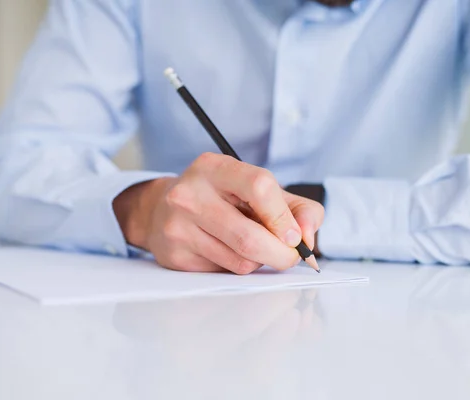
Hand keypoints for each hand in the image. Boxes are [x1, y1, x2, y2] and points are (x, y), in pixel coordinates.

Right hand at [113, 153, 323, 273]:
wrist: (162, 210)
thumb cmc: (222, 199)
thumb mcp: (259, 189)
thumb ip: (298, 208)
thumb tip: (307, 238)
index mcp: (215, 168)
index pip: (259, 186)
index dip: (283, 217)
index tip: (293, 236)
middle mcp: (191, 194)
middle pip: (250, 237)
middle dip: (281, 254)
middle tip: (289, 256)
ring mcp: (178, 225)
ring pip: (240, 261)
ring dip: (259, 262)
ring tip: (252, 247)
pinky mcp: (175, 255)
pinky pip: (223, 273)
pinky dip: (237, 268)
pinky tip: (227, 252)